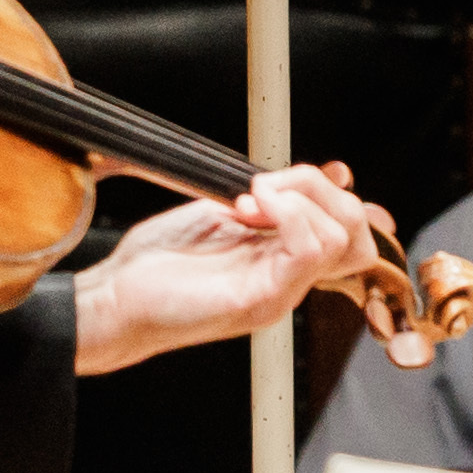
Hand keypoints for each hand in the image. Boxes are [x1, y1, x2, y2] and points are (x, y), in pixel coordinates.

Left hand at [73, 163, 392, 366]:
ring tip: (253, 198)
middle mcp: (290, 280)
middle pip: (357, 229)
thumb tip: (332, 172)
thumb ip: (277, 198)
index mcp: (284, 260)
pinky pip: (309, 250)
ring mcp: (281, 294)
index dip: (338, 192)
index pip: (352, 229)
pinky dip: (289, 214)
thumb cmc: (159, 264)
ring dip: (300, 197)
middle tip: (268, 183)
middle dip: (319, 187)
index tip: (299, 175)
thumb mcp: (227, 213)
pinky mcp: (263, 300)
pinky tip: (252, 208)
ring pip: (341, 236)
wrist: (115, 300)